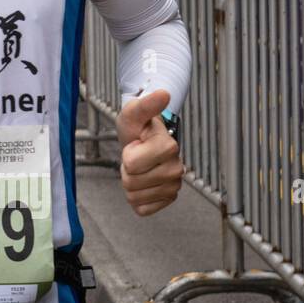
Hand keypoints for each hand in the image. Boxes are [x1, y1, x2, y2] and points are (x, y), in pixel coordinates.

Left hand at [117, 90, 183, 216]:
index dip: (127, 154)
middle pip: (131, 182)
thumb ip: (145, 105)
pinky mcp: (168, 199)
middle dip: (127, 169)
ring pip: (135, 196)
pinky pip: (142, 209)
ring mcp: (174, 185)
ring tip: (139, 167)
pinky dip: (137, 198)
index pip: (132, 163)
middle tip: (135, 156)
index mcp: (169, 147)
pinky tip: (143, 183)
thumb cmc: (137, 128)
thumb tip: (163, 94)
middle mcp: (176, 168)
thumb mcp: (133, 113)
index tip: (136, 144)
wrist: (142, 141)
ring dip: (131, 182)